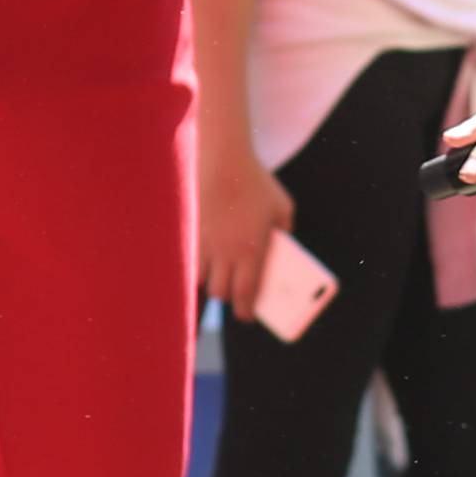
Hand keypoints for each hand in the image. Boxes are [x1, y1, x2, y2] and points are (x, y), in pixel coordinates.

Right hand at [198, 146, 294, 322]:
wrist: (224, 159)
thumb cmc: (257, 182)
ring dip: (210, 282)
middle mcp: (227, 251)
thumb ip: (285, 229)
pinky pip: (190, 259)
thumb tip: (284, 243)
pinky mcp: (191, 231)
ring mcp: (206, 242)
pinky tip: (200, 261)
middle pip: (221, 291)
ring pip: (202, 279)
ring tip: (217, 276)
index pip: (247, 293)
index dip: (246, 311)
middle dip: (228, 297)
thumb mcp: (282, 206)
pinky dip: (196, 265)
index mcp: (253, 249)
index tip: (247, 317)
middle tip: (234, 294)